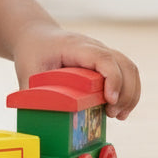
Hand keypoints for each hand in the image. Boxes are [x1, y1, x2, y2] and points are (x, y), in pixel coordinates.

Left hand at [12, 26, 140, 119]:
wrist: (37, 36)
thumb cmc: (33, 53)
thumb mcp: (27, 72)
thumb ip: (31, 95)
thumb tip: (36, 120)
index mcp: (74, 46)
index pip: (103, 58)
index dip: (112, 78)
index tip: (109, 100)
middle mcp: (94, 47)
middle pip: (123, 64)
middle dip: (125, 92)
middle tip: (112, 114)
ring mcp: (102, 53)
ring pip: (130, 69)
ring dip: (130, 94)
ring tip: (117, 115)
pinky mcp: (106, 62)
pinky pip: (127, 74)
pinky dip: (129, 92)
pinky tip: (119, 111)